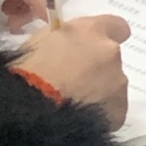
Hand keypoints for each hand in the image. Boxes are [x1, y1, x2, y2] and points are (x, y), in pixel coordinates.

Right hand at [16, 16, 130, 128]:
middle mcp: (110, 54)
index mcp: (91, 31)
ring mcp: (118, 85)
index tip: (93, 48)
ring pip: (113, 87)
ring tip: (72, 104)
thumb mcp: (38, 41)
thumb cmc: (27, 72)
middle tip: (71, 81)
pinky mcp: (118, 114)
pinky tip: (79, 119)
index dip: (104, 37)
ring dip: (98, 92)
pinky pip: (112, 112)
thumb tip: (68, 46)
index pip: (116, 26)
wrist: (33, 112)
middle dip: (96, 68)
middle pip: (110, 60)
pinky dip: (99, 114)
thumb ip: (63, 39)